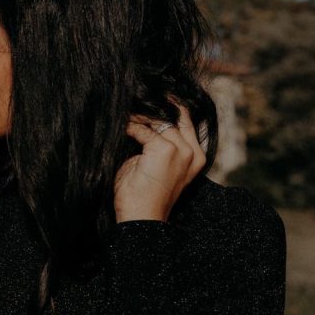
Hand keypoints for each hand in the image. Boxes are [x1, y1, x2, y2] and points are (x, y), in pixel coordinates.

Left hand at [114, 105, 205, 221]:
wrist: (141, 219)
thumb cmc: (143, 194)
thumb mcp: (155, 165)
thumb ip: (156, 142)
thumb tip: (141, 117)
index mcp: (196, 156)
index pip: (185, 119)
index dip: (166, 105)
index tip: (147, 96)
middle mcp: (193, 152)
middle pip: (174, 114)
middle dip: (153, 104)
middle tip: (132, 95)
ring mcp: (180, 151)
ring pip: (158, 119)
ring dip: (138, 113)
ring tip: (122, 107)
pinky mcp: (164, 150)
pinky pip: (142, 128)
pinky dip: (127, 125)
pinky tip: (118, 123)